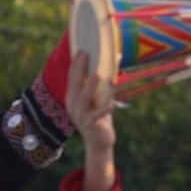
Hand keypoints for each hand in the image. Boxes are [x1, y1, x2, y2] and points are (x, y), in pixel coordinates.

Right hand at [65, 52, 116, 190]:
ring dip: (91, 87)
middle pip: (75, 85)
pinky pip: (96, 116)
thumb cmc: (100, 115)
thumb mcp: (101, 96)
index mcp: (73, 97)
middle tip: (85, 54)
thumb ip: (106, 79)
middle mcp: (73, 105)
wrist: (99, 141)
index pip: (72, 78)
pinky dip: (103, 109)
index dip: (75, 64)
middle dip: (79, 69)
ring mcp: (80, 116)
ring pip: (84, 99)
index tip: (80, 49)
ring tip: (98, 75)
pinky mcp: (90, 125)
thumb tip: (117, 56)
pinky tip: (111, 104)